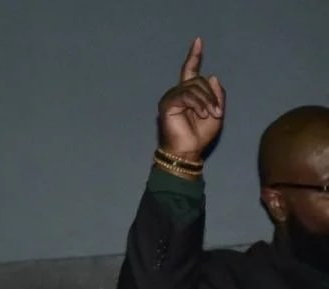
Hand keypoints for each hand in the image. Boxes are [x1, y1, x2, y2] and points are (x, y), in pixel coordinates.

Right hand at [157, 37, 225, 160]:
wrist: (188, 152)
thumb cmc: (200, 136)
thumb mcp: (217, 113)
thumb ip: (217, 95)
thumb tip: (211, 76)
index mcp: (189, 94)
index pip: (191, 71)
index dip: (194, 56)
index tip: (198, 41)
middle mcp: (178, 93)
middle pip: (198, 79)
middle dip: (211, 95)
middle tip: (217, 112)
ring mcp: (171, 98)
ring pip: (194, 86)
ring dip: (207, 100)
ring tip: (210, 115)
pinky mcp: (167, 105)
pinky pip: (186, 95)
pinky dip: (198, 104)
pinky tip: (202, 114)